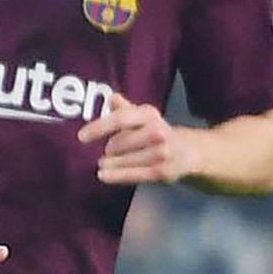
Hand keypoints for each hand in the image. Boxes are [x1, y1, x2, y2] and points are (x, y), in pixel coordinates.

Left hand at [79, 102, 202, 186]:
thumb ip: (125, 110)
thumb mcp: (143, 118)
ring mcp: (162, 152)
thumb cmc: (156, 131)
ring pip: (124, 160)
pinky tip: (102, 175)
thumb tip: (112, 97)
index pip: (121, 119)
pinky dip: (116, 176)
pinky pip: (133, 174)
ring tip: (105, 163)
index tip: (81, 137)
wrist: (191, 150)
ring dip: (111, 163)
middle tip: (109, 151)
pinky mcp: (163, 171)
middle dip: (110, 148)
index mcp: (149, 115)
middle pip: (119, 143)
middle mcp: (158, 131)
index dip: (99, 127)